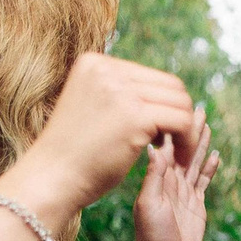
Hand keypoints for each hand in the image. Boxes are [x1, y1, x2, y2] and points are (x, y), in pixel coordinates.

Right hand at [3, 53, 200, 221]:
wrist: (51, 178)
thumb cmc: (74, 151)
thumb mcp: (93, 106)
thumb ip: (120, 92)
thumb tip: (168, 92)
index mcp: (95, 62)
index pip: (153, 77)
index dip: (164, 106)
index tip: (157, 132)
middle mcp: (108, 70)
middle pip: (172, 87)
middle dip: (178, 116)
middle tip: (171, 144)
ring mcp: (121, 91)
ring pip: (181, 103)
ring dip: (186, 131)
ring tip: (175, 153)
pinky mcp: (135, 115)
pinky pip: (183, 122)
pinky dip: (188, 142)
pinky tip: (180, 159)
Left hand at [126, 107, 217, 240]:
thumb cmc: (151, 237)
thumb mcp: (149, 204)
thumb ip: (155, 177)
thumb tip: (157, 148)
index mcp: (158, 177)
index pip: (167, 145)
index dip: (173, 125)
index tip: (178, 105)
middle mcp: (171, 180)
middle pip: (184, 147)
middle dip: (190, 127)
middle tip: (199, 106)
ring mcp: (184, 191)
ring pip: (195, 160)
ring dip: (201, 142)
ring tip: (207, 123)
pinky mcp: (196, 203)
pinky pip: (204, 180)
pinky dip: (210, 167)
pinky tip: (216, 154)